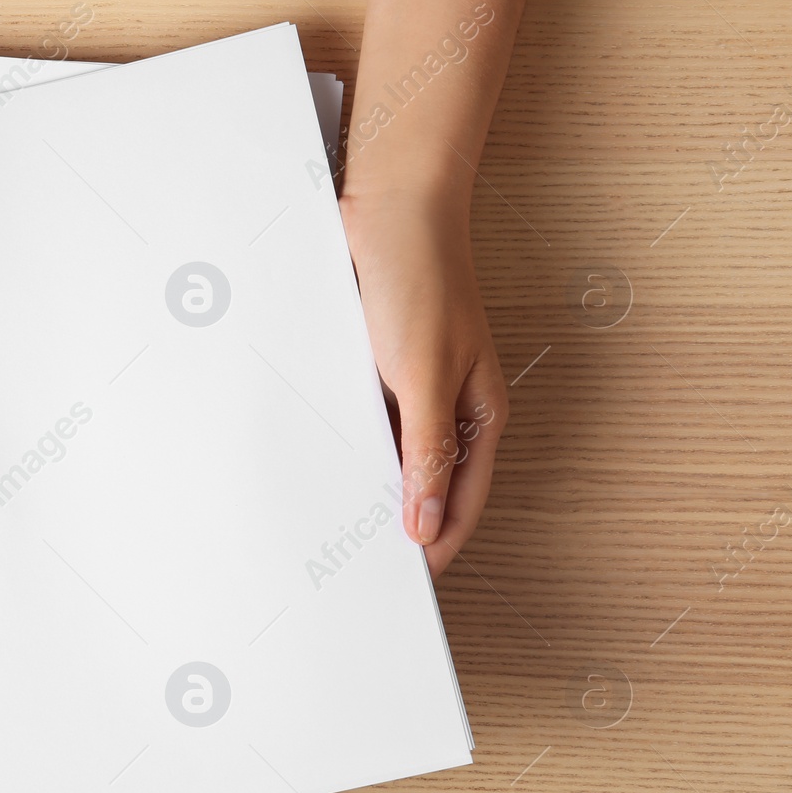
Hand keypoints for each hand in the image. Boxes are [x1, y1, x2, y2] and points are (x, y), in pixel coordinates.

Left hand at [338, 188, 508, 576]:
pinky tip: (313, 470)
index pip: (458, 504)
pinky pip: (360, 424)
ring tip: (326, 531)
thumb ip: (424, 450)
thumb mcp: (422, 375)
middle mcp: (446, 409)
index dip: (433, 547)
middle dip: (395, 528)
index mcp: (478, 417)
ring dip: (363, 489)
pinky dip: (342, 448)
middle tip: (354, 572)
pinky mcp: (373, 369)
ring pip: (388, 458)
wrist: (387, 206)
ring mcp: (409, 390)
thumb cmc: (417, 280)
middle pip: (424, 487)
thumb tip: (425, 524)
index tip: (399, 586)